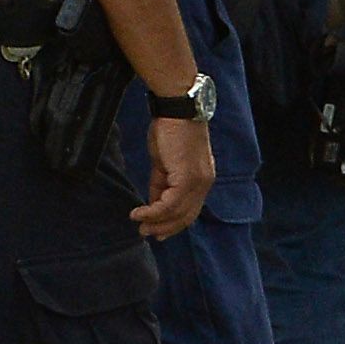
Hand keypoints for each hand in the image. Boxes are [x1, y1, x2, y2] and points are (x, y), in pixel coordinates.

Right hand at [135, 108, 213, 241]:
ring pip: (177, 213)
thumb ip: (161, 183)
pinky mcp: (187, 179)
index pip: (190, 209)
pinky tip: (139, 213)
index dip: (173, 223)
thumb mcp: (165, 162)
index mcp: (202, 178)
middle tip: (146, 234)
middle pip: (186, 217)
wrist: (177, 110)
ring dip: (156, 222)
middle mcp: (205, 183)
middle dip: (165, 228)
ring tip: (139, 225)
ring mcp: (198, 182)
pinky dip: (152, 212)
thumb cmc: (171, 130)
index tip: (157, 231)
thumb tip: (153, 202)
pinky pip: (169, 204)